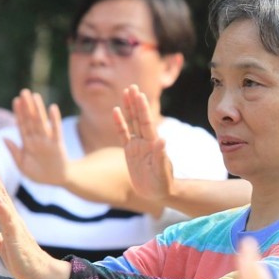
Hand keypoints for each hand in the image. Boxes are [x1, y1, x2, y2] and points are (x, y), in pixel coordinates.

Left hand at [0, 157, 67, 278]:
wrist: (40, 274)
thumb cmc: (23, 261)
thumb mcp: (2, 246)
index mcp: (8, 220)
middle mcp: (13, 218)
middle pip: (0, 192)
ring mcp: (16, 225)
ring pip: (1, 200)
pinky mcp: (17, 236)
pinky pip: (8, 219)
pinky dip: (1, 206)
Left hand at [5, 89, 68, 185]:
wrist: (58, 181)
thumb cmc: (40, 174)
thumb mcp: (22, 165)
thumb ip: (14, 152)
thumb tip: (4, 138)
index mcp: (27, 143)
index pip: (22, 125)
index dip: (18, 113)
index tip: (15, 100)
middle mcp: (37, 139)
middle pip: (30, 120)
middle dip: (27, 106)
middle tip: (24, 91)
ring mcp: (47, 141)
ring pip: (41, 122)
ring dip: (38, 109)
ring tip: (35, 95)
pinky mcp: (57, 144)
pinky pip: (56, 130)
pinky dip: (54, 119)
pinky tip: (52, 108)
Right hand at [114, 85, 173, 202]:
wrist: (158, 192)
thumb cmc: (163, 183)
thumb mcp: (161, 171)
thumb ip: (160, 156)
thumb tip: (162, 140)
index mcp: (153, 143)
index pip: (146, 122)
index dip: (142, 108)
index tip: (139, 94)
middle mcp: (145, 141)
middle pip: (139, 118)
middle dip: (135, 102)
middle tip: (132, 86)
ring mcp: (137, 145)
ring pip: (131, 122)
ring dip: (128, 108)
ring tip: (125, 93)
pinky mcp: (130, 152)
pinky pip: (123, 135)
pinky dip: (119, 124)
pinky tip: (115, 112)